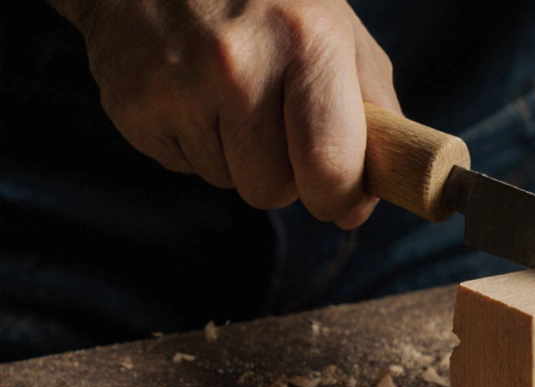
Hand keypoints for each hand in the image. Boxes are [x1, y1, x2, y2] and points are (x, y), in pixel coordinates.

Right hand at [53, 0, 398, 227]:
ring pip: (228, 182)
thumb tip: (389, 178)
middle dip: (287, 180)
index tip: (344, 199)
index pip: (331, 168)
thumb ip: (374, 104)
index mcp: (306, 40)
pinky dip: (197, 144)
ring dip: (239, 159)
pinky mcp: (133, 105)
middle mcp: (239, 63)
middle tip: (283, 135)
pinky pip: (184, 168)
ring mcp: (179, 85)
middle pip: (274, 190)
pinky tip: (194, 94)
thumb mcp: (336, 27)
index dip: (341, 199)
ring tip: (231, 98)